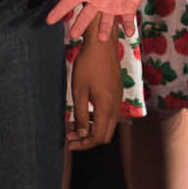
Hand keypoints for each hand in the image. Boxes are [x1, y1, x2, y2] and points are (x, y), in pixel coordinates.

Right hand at [48, 0, 152, 44]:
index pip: (70, 1)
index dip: (59, 10)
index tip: (49, 20)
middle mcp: (98, 0)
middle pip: (86, 16)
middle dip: (79, 26)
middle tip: (73, 36)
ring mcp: (113, 5)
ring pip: (106, 22)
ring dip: (104, 30)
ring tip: (102, 39)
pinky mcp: (128, 7)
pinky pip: (127, 20)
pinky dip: (128, 26)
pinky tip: (130, 32)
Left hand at [68, 34, 121, 149]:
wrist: (102, 44)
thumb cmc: (87, 65)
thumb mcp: (78, 92)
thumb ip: (80, 115)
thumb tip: (82, 133)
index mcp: (106, 106)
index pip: (98, 137)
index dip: (84, 144)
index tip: (69, 144)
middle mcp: (116, 105)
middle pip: (105, 134)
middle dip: (87, 139)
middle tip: (70, 136)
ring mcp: (118, 98)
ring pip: (107, 124)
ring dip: (91, 128)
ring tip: (73, 125)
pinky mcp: (116, 92)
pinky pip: (109, 113)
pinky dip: (96, 118)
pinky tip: (83, 113)